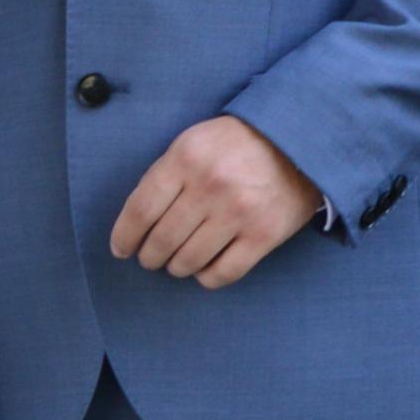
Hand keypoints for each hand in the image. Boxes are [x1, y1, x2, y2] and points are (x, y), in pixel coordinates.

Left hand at [109, 117, 320, 286]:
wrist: (298, 141)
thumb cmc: (237, 143)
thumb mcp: (195, 141)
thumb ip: (166, 174)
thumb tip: (137, 221)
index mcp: (185, 157)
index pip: (141, 209)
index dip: (125, 236)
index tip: (121, 249)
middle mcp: (210, 186)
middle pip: (162, 239)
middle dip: (150, 256)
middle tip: (151, 258)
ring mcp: (239, 212)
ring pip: (188, 260)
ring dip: (176, 268)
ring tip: (177, 263)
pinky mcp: (264, 234)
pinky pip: (223, 273)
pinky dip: (207, 278)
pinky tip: (204, 271)